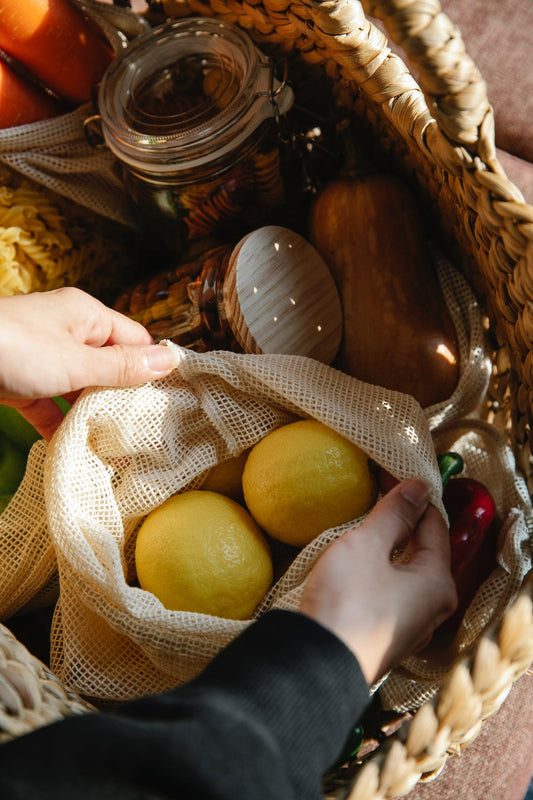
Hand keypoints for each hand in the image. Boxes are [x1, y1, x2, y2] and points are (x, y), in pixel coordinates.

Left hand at [0, 287, 175, 439]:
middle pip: (108, 366)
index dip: (151, 368)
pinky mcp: (21, 382)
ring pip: (80, 388)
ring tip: (116, 448)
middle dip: (123, 397)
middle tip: (145, 432)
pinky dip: (61, 424)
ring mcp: (43, 358)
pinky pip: (51, 404)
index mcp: (87, 315)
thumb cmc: (13, 349)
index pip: (134, 339)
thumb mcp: (76, 362)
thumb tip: (169, 361)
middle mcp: (67, 332)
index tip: (168, 401)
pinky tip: (74, 449)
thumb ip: (122, 367)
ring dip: (93, 415)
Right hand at [300, 479, 456, 684]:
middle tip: (375, 493)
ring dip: (389, 546)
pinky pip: (391, 593)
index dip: (412, 495)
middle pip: (423, 550)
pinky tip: (359, 563)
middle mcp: (432, 607)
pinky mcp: (385, 638)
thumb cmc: (347, 601)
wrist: (316, 666)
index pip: (433, 524)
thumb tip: (419, 486)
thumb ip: (394, 514)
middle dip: (402, 521)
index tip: (387, 472)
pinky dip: (380, 571)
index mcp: (438, 582)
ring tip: (365, 524)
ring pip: (406, 573)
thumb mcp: (367, 546)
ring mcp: (410, 627)